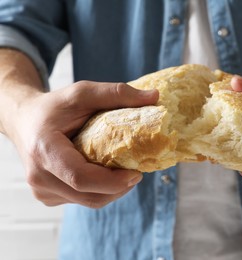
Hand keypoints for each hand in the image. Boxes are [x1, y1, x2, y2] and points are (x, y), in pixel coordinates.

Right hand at [8, 81, 157, 207]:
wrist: (24, 121)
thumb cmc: (53, 107)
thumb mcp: (83, 93)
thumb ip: (117, 93)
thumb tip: (155, 97)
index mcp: (44, 150)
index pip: (80, 177)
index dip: (112, 181)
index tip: (137, 173)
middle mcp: (39, 176)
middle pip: (89, 195)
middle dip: (119, 188)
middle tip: (137, 172)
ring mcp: (42, 190)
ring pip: (88, 202)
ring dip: (112, 191)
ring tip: (124, 172)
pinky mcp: (48, 196)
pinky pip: (81, 200)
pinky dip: (99, 191)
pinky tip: (105, 175)